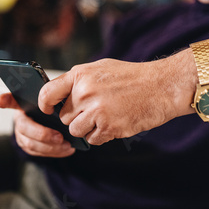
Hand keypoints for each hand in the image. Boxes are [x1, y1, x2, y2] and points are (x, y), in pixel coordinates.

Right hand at [0, 93, 74, 157]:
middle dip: (43, 134)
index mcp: (22, 104)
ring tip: (67, 145)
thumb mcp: (49, 101)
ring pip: (31, 144)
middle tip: (59, 137)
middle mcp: (19, 119)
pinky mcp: (28, 147)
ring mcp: (21, 135)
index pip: (9, 100)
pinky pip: (39, 153)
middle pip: (25, 128)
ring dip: (51, 147)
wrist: (48, 122)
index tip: (0, 100)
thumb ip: (50, 98)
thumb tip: (60, 100)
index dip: (3, 100)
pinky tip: (67, 150)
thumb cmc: (49, 109)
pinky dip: (55, 152)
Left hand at [38, 50, 198, 145]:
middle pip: (64, 117)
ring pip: (75, 131)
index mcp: (80, 75)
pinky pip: (91, 140)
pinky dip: (100, 136)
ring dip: (86, 129)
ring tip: (104, 118)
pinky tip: (113, 123)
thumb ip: (78, 81)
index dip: (45, 105)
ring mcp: (96, 111)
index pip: (48, 94)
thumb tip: (59, 96)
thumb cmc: (131, 77)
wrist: (162, 86)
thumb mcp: (100, 68)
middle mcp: (84, 93)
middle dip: (75, 117)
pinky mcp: (108, 127)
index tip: (49, 110)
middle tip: (94, 111)